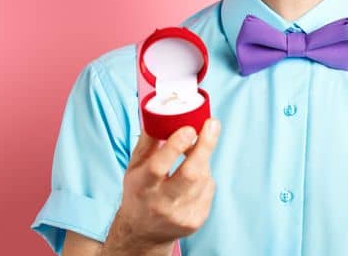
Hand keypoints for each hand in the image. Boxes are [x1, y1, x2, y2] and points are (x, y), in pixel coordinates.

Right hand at [102, 118, 220, 255]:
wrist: (143, 232)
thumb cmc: (140, 192)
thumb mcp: (134, 167)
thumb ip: (148, 142)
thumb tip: (163, 113)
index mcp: (142, 187)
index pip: (158, 166)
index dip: (175, 146)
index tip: (189, 128)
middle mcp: (160, 203)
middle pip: (190, 174)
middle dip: (205, 146)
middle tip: (212, 124)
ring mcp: (180, 215)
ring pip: (203, 178)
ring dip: (203, 160)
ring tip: (195, 154)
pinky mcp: (195, 222)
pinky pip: (209, 189)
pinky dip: (205, 177)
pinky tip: (194, 178)